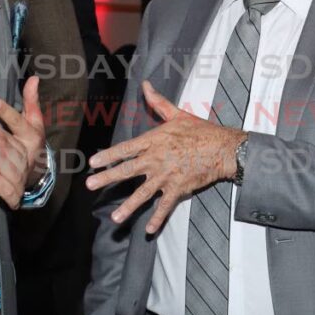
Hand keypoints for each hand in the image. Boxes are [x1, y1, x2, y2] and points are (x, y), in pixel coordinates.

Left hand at [0, 76, 45, 185]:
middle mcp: (25, 155)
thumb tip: (34, 78)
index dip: (7, 113)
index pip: (20, 122)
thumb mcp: (34, 119)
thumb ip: (32, 99)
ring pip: (0, 172)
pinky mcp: (8, 189)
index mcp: (32, 137)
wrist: (37, 171)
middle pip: (7, 147)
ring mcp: (17, 174)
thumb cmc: (31, 141)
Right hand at [0, 118, 29, 212]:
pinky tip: (12, 204)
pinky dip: (12, 199)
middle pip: (22, 165)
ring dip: (18, 191)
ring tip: (16, 198)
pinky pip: (8, 191)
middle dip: (22, 178)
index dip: (23, 165)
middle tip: (19, 187)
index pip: (21, 150)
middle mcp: (1, 145)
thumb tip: (0, 149)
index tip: (21, 173)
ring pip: (17, 179)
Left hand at [86, 81, 245, 234]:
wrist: (223, 148)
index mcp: (154, 140)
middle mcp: (157, 159)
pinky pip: (166, 206)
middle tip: (90, 185)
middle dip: (107, 178)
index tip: (93, 162)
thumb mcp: (178, 114)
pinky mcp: (179, 188)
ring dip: (128, 206)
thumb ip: (158, 102)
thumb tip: (145, 84)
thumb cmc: (200, 130)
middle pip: (128, 170)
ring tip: (114, 218)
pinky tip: (148, 229)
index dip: (108, 155)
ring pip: (143, 193)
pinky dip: (158, 218)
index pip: (126, 149)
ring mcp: (167, 175)